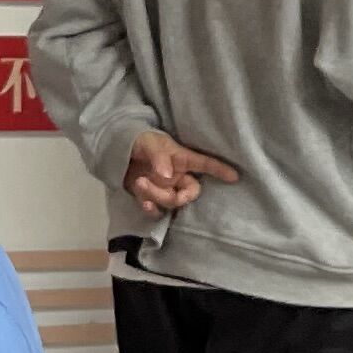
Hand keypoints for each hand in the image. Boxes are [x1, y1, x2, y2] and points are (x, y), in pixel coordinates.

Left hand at [121, 128, 240, 218]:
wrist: (117, 151)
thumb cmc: (140, 141)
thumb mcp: (150, 144)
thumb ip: (159, 158)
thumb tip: (167, 177)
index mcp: (182, 159)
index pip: (204, 164)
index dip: (219, 170)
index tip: (235, 176)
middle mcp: (177, 177)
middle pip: (190, 193)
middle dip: (175, 196)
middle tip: (150, 184)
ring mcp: (165, 188)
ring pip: (171, 202)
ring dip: (156, 197)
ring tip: (139, 182)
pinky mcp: (151, 197)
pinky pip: (158, 210)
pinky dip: (152, 209)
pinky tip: (144, 204)